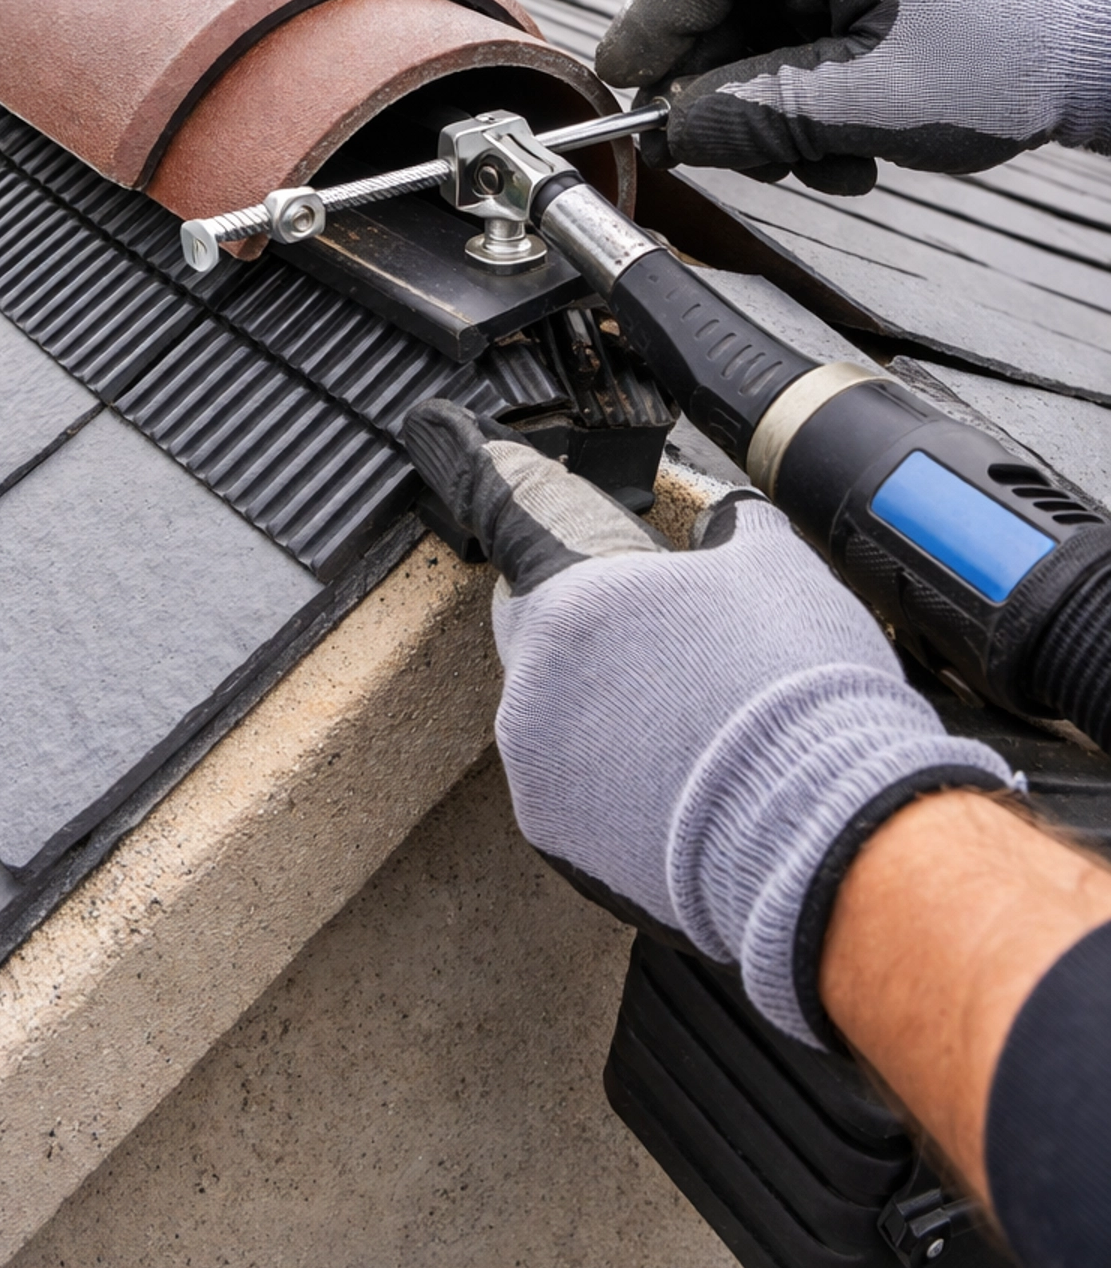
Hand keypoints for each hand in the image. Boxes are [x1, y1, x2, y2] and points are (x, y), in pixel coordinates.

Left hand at [402, 401, 1014, 1045]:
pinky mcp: (560, 839)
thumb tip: (722, 523)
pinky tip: (682, 773)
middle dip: (581, 607)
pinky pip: (571, 781)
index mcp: (571, 597)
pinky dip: (613, 772)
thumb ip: (729, 529)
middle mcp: (533, 683)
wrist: (828, 838)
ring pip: (552, 706)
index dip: (480, 464)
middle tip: (654, 618)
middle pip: (534, 617)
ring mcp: (538, 767)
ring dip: (604, 698)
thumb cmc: (800, 699)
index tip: (439, 427)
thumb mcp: (776, 567)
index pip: (508, 509)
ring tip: (693, 713)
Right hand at [593, 0, 1110, 194]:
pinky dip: (811, 111)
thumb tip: (676, 129)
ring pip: (764, 40)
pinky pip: (808, 53)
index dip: (649, 27)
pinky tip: (850, 156)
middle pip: (725, 3)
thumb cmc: (1008, 65)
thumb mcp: (866, 104)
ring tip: (816, 168)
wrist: (1106, 62)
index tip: (624, 89)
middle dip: (717, 86)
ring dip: (771, 114)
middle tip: (711, 148)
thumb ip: (758, 114)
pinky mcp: (880, 3)